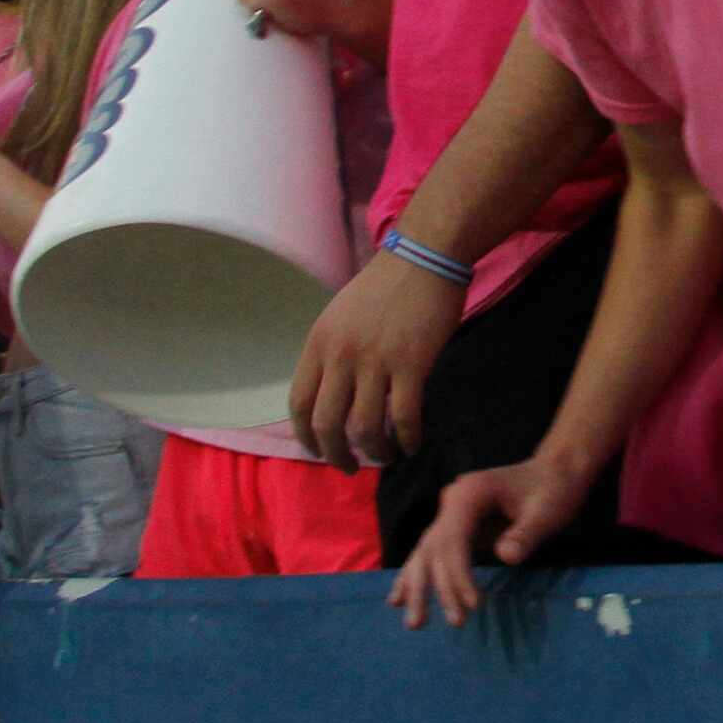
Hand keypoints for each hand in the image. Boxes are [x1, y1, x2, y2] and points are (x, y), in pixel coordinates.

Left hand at [288, 246, 464, 470]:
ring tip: (387, 455)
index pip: (299, 404)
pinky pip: (404, 418)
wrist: (423, 256)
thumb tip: (332, 397)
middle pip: (327, 425)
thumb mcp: (341, 316)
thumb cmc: (384, 286)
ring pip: (365, 428)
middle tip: (351, 466)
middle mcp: (341, 354)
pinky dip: (408, 439)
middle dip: (337, 456)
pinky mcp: (411, 364)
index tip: (319, 451)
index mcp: (319, 342)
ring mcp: (375, 360)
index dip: (306, 438)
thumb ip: (332, 353)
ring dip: (376, 452)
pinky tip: (413, 443)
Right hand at [387, 451, 597, 630]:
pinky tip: (400, 597)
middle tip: (422, 624)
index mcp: (471, 493)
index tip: (472, 605)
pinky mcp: (457, 526)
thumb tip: (505, 557)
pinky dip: (417, 574)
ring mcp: (452, 513)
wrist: (554, 472)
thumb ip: (525, 534)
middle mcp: (453, 501)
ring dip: (418, 586)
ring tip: (414, 623)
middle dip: (430, 587)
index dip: (458, 574)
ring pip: (426, 551)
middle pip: (433, 547)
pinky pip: (433, 552)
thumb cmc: (552, 491)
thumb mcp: (546, 513)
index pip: (453, 539)